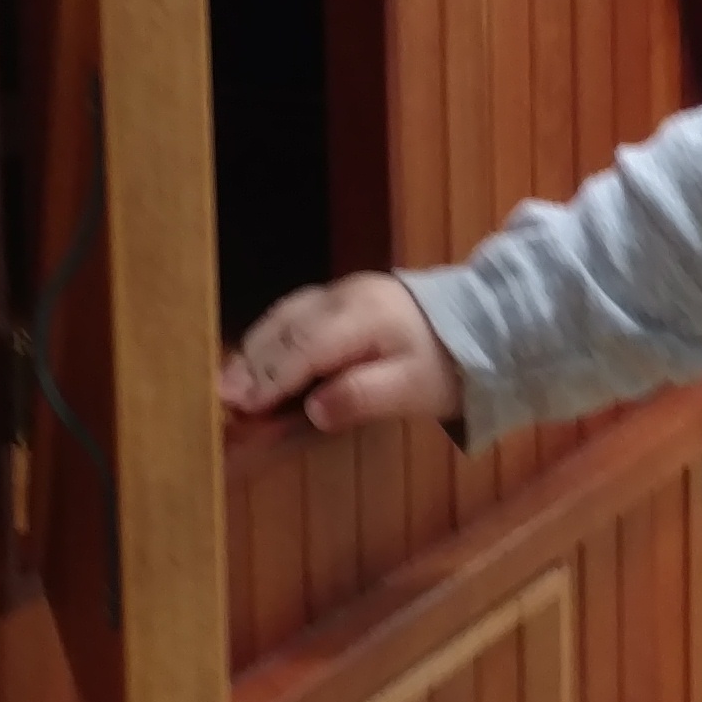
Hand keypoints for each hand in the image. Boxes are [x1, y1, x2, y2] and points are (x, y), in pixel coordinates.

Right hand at [215, 274, 462, 432]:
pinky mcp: (338, 298)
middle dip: (254, 361)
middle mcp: (345, 295)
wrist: (479, 327)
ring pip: (286, 315)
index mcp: (365, 316)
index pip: (307, 346)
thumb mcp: (413, 390)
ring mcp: (340, 291)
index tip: (245, 403)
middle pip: (288, 327)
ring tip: (229, 382)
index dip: (273, 376)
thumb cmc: (445, 366)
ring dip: (255, 347)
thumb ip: (364, 396)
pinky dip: (270, 337)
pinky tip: (255, 360)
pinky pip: (294, 314)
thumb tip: (315, 409)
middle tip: (222, 396)